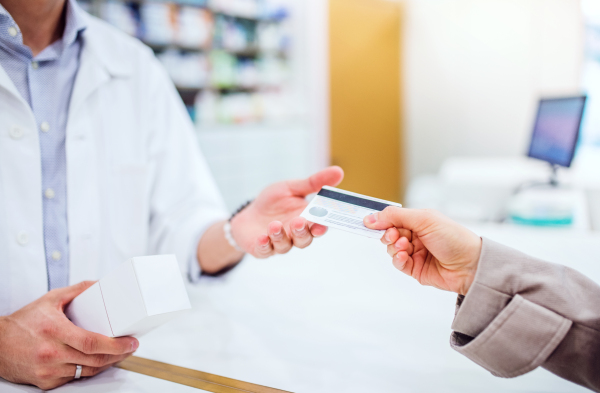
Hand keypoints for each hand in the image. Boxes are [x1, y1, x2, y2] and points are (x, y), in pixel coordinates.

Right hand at [0, 281, 138, 389]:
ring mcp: (48, 371)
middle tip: (131, 347)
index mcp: (55, 331)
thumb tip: (99, 284)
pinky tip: (97, 362)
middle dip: (119, 355)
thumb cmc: (23, 323)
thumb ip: (76, 290)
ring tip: (119, 354)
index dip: (116, 345)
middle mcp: (51, 353)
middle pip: (94, 360)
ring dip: (107, 364)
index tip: (131, 342)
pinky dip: (88, 371)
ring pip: (87, 371)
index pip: (92, 343)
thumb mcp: (50, 300)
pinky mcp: (46, 382)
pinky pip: (74, 379)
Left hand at [230, 166, 343, 257]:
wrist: (249, 213)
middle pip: (304, 239)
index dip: (322, 226)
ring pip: (285, 245)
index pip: (319, 226)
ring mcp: (279, 244)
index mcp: (307, 221)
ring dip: (281, 236)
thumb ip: (313, 183)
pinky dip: (264, 245)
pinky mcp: (262, 249)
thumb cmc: (273, 202)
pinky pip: (265, 250)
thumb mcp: (292, 188)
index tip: (322, 223)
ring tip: (274, 225)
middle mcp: (295, 235)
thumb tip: (339, 171)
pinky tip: (262, 237)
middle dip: (302, 232)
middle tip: (298, 222)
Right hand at [364, 208, 481, 294]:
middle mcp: (416, 236)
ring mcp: (415, 253)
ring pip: (391, 249)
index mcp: (419, 221)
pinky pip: (397, 264)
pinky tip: (404, 256)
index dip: (381, 220)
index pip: (393, 218)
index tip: (368, 222)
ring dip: (394, 247)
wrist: (470, 265)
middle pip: (389, 234)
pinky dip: (397, 259)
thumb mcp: (424, 219)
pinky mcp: (415, 269)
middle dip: (388, 234)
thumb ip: (395, 216)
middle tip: (395, 235)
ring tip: (405, 247)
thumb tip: (371, 217)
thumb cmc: (454, 238)